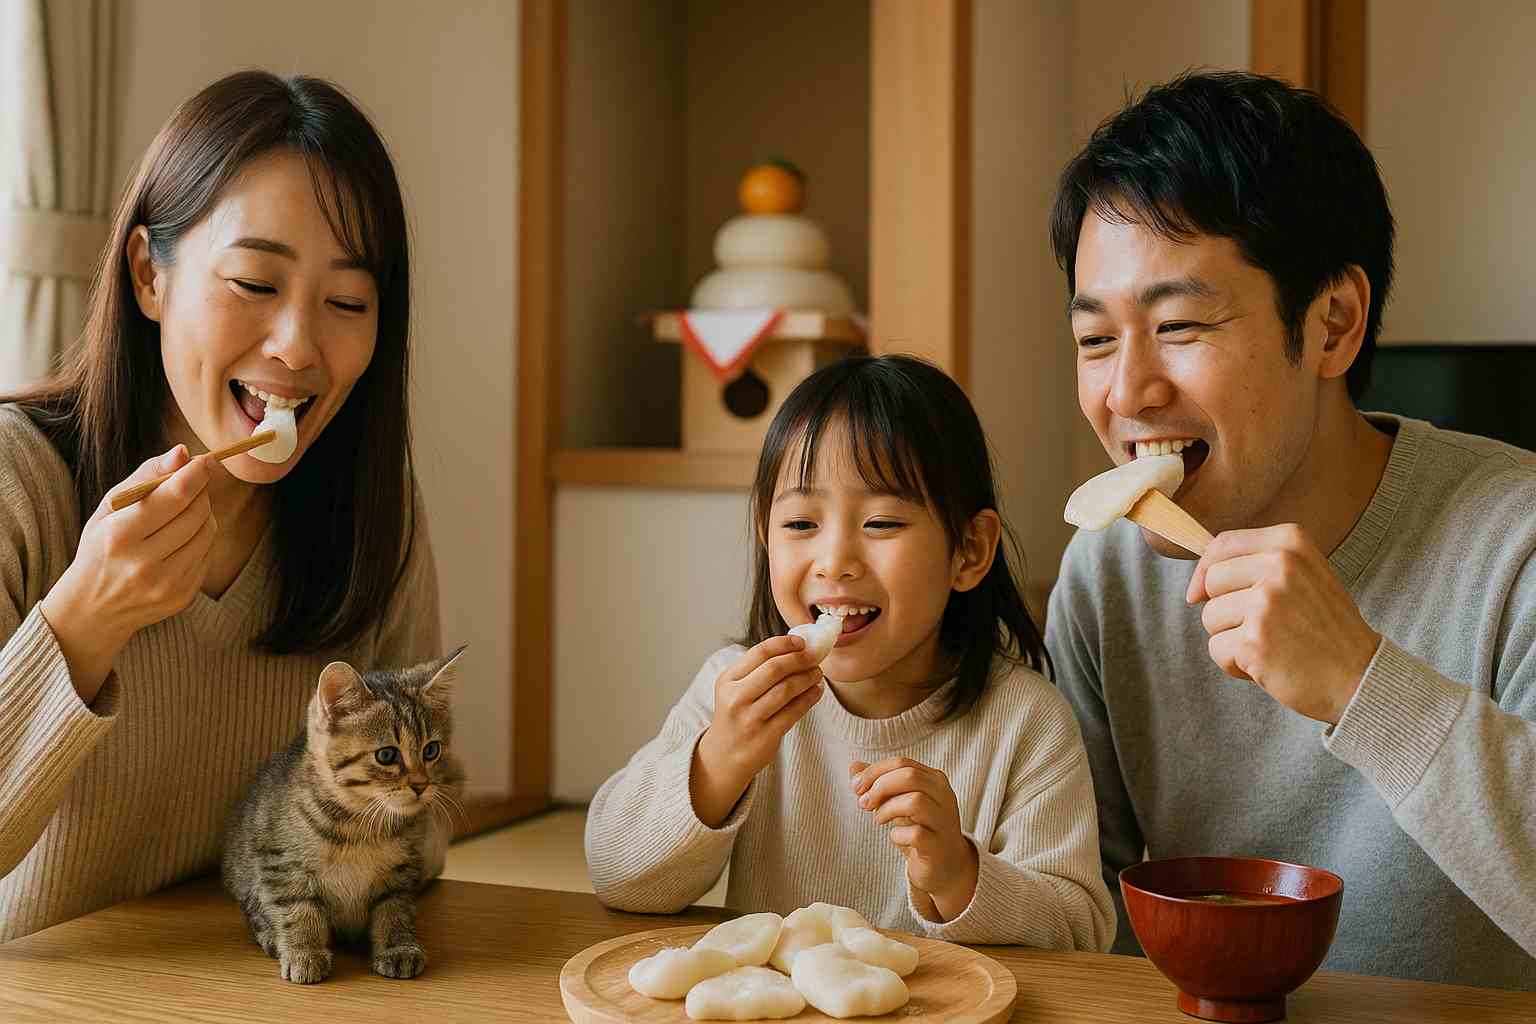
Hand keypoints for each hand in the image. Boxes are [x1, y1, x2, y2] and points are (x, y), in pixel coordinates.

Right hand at [39, 445, 216, 701]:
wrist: (93, 607)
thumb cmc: (101, 547)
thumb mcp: (109, 508)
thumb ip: (145, 477)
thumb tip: (183, 452)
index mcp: (119, 536)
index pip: (174, 497)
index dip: (196, 474)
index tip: (205, 461)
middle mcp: (143, 563)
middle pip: (197, 513)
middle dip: (200, 492)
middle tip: (191, 484)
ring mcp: (166, 584)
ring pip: (208, 532)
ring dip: (204, 514)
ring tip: (183, 511)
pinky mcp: (182, 596)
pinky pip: (208, 554)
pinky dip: (202, 538)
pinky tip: (181, 538)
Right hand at [690, 635, 823, 826]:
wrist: (724, 756)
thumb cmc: (736, 715)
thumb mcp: (734, 689)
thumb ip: (757, 669)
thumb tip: (795, 647)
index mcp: (727, 680)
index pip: (759, 652)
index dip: (784, 644)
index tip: (802, 642)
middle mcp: (736, 698)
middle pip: (775, 669)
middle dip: (800, 659)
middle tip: (814, 657)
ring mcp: (750, 719)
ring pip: (787, 689)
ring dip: (807, 678)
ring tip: (817, 673)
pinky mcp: (766, 736)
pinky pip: (794, 711)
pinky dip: (810, 698)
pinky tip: (816, 691)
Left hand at [851, 757, 977, 920]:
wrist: (945, 866)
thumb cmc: (919, 828)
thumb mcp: (898, 802)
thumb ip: (879, 783)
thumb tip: (855, 767)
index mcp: (934, 780)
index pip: (902, 763)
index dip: (874, 772)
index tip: (856, 787)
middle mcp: (944, 796)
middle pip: (909, 776)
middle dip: (879, 786)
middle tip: (863, 803)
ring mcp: (943, 821)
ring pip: (915, 801)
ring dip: (888, 809)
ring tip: (879, 819)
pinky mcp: (938, 846)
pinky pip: (916, 834)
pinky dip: (897, 835)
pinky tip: (895, 837)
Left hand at [1186, 524, 1379, 723]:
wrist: (1361, 677)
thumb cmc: (1327, 630)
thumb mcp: (1304, 577)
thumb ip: (1258, 565)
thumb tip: (1196, 583)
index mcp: (1291, 543)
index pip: (1222, 544)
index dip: (1204, 570)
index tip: (1200, 593)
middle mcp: (1279, 566)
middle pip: (1211, 582)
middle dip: (1224, 610)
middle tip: (1262, 627)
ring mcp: (1266, 602)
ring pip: (1210, 618)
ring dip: (1231, 639)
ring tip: (1271, 646)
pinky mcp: (1254, 640)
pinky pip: (1217, 650)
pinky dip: (1235, 665)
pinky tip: (1268, 666)